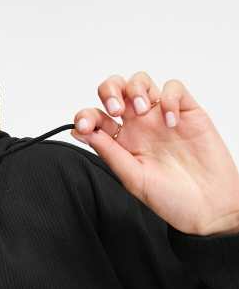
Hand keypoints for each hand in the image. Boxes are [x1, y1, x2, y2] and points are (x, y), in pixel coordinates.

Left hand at [71, 71, 238, 235]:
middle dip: (109, 91)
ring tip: (142, 111)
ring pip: (140, 82)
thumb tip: (80, 132)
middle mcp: (138, 126)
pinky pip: (173, 88)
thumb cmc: (171, 199)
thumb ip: (108, 152)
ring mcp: (161, 117)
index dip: (86, 115)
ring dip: (136, 89)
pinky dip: (169, 97)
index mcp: (121, 142)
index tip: (85, 125)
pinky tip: (171, 121)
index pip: (96, 118)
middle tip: (115, 110)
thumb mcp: (132, 177)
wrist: (209, 207)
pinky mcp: (187, 112)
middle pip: (115, 90)